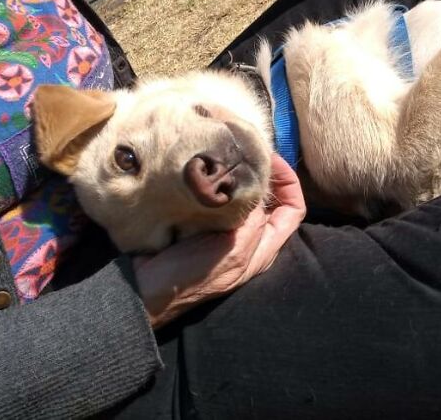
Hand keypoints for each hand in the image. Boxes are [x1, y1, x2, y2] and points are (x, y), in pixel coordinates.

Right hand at [134, 153, 305, 328]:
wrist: (147, 290)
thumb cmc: (192, 275)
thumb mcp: (233, 249)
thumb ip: (254, 221)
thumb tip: (258, 189)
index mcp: (263, 248)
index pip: (294, 210)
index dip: (289, 182)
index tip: (271, 159)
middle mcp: (249, 241)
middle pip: (271, 202)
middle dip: (264, 175)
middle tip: (248, 150)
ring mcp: (226, 235)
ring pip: (243, 198)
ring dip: (239, 177)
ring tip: (228, 155)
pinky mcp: (203, 229)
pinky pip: (219, 202)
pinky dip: (217, 185)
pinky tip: (208, 171)